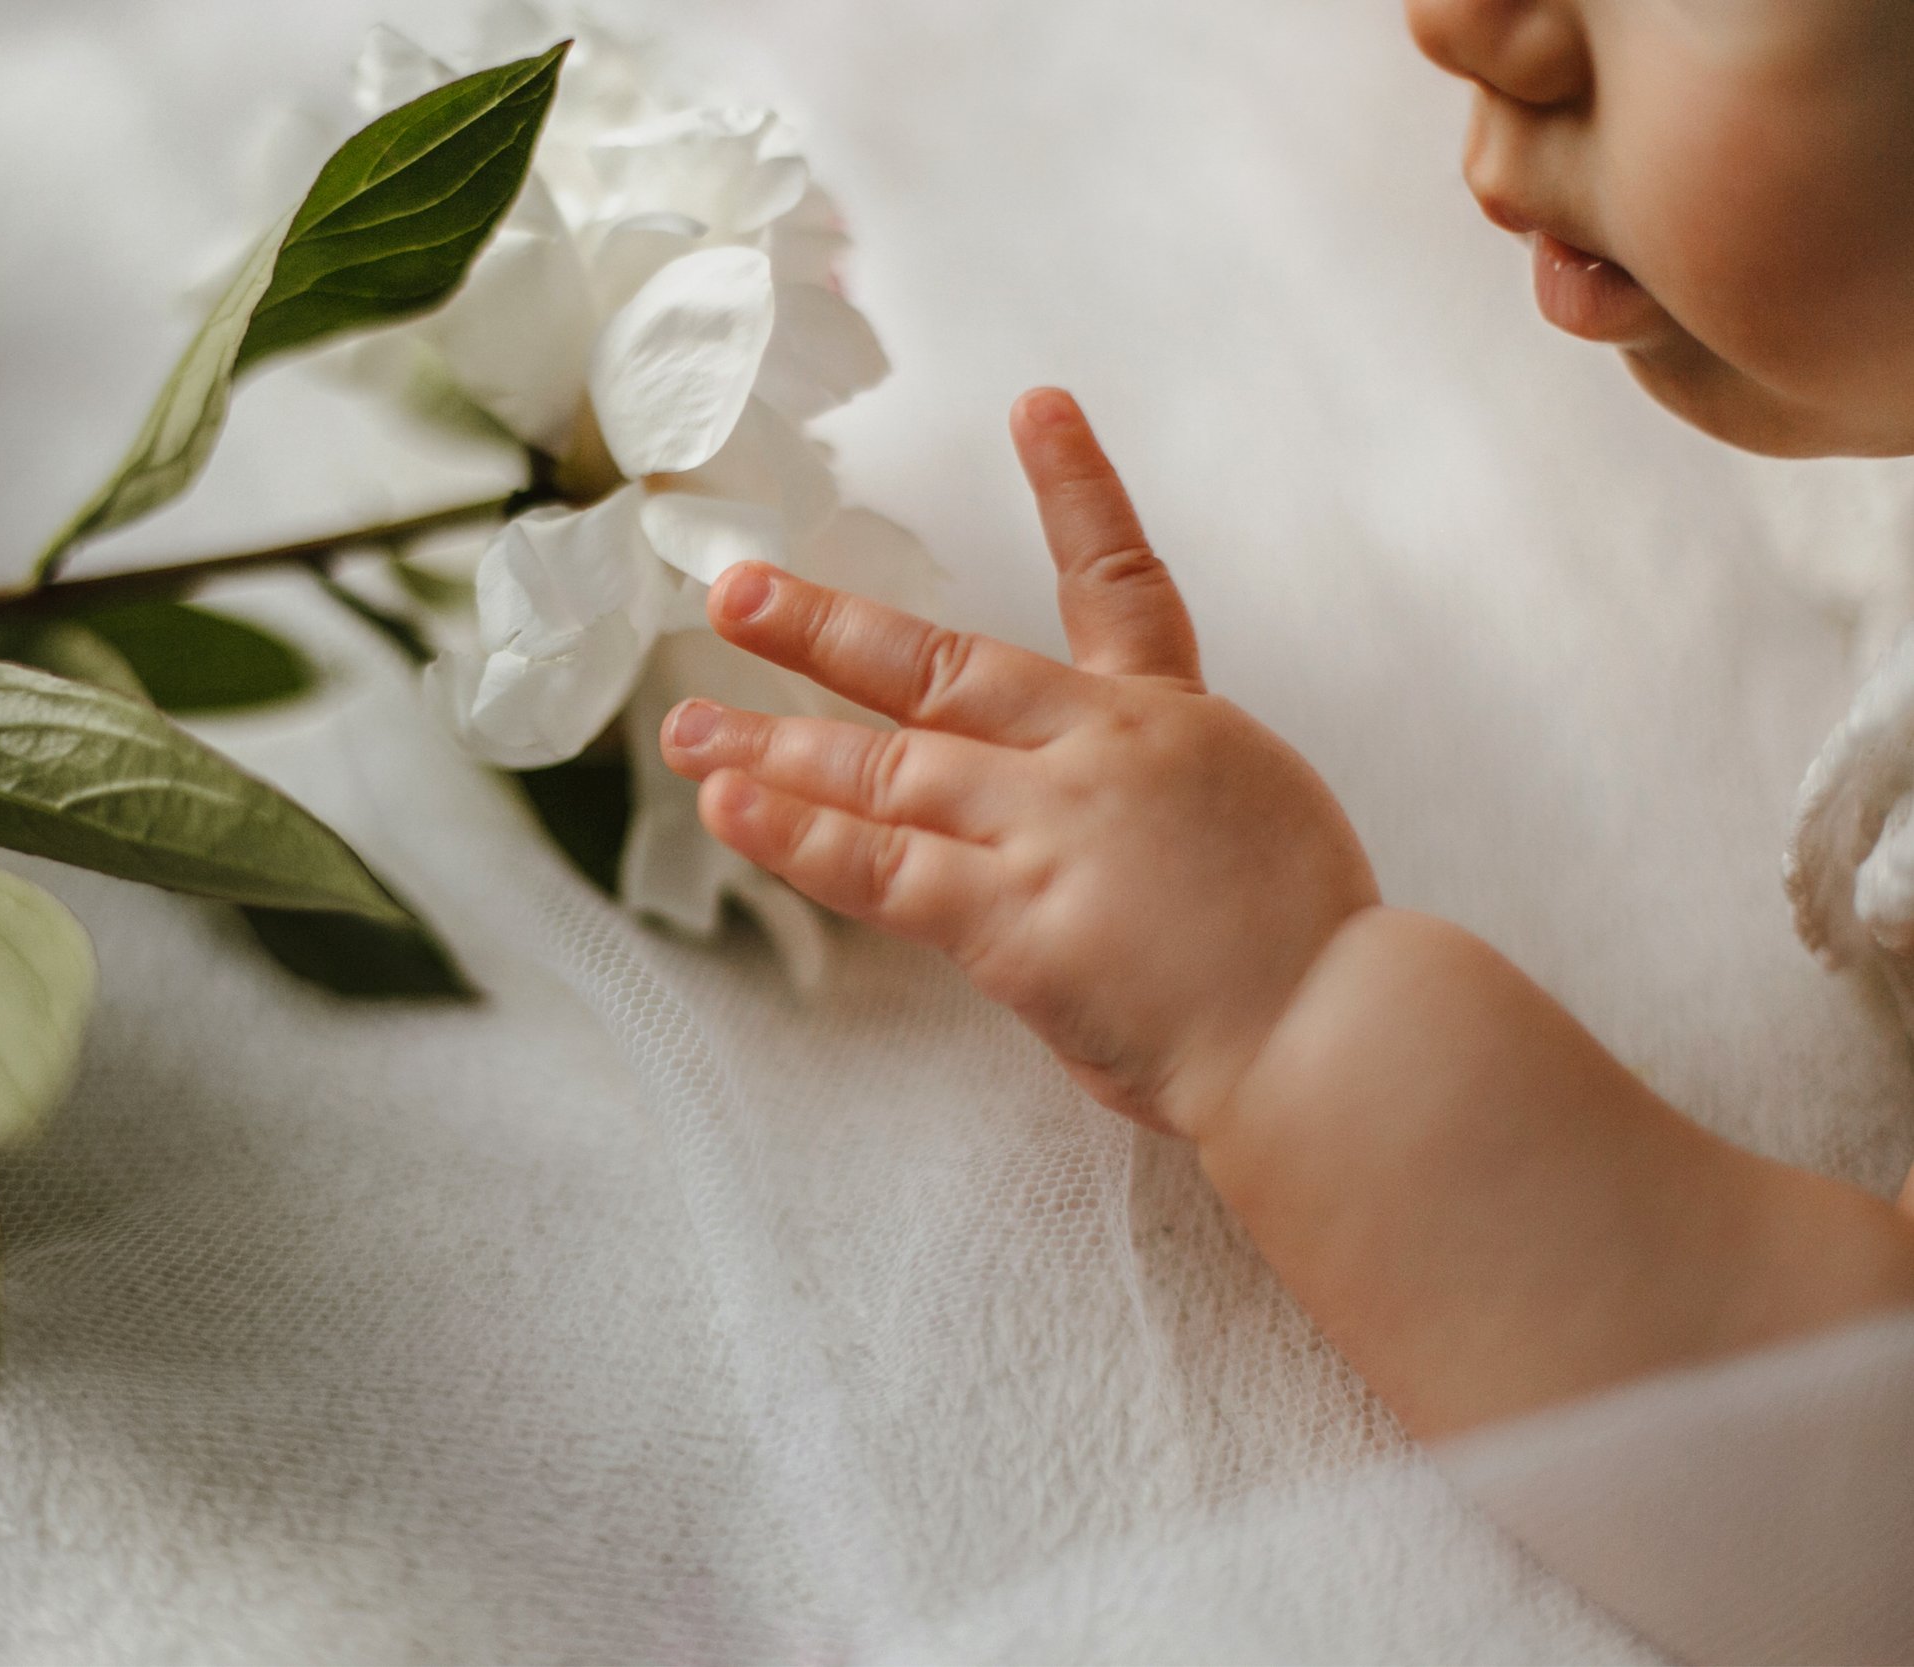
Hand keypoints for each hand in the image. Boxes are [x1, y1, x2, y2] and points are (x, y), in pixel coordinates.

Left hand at [659, 388, 1379, 1137]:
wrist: (1341, 1035)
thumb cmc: (1313, 959)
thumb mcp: (1250, 831)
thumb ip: (1152, 807)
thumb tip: (1089, 834)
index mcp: (1169, 723)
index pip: (1118, 581)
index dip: (1078, 486)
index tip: (1036, 406)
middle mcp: (1095, 753)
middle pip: (936, 668)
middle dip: (825, 629)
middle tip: (734, 593)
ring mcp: (1049, 830)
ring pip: (883, 767)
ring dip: (773, 744)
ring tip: (685, 729)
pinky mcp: (1015, 918)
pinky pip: (881, 868)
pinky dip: (799, 836)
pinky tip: (730, 808)